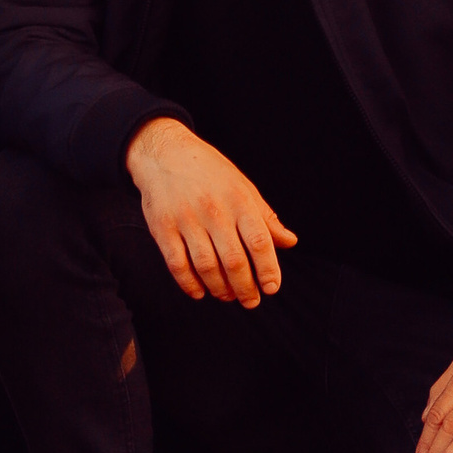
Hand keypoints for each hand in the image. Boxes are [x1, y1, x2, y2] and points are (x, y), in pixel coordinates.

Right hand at [125, 118, 296, 306]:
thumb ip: (265, 217)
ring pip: (207, 267)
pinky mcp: (162, 227)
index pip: (259, 241)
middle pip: (234, 260)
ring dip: (220, 289)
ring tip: (228, 295)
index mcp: (237, 199)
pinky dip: (190, 284)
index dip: (268, 269)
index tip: (272, 288)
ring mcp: (186, 219)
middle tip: (251, 301)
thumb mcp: (242, 186)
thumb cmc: (209, 171)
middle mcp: (213, 209)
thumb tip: (290, 242)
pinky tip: (200, 292)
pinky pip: (177, 265)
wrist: (164, 151)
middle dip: (246, 288)